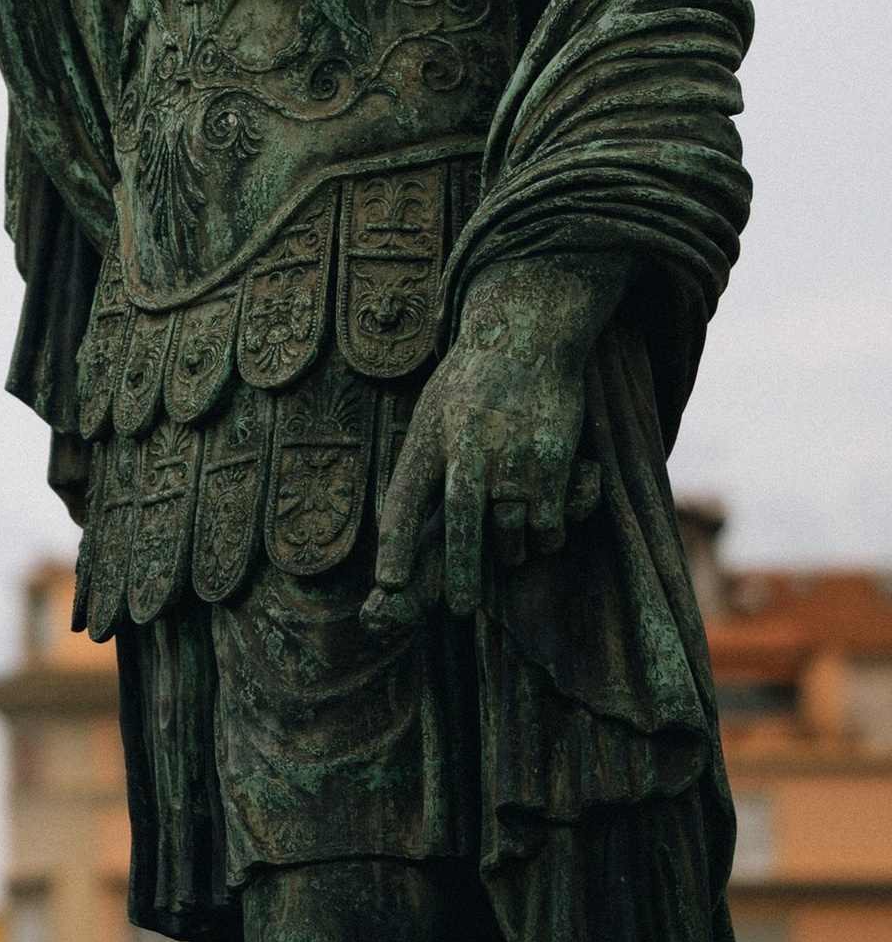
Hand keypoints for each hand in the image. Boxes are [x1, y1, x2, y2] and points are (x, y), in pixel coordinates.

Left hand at [363, 257, 612, 628]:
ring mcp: (512, 454)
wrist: (526, 332)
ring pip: (511, 529)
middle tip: (460, 608)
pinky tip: (544, 529)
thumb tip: (413, 526)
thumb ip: (426, 464)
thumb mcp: (432, 410)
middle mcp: (467, 447)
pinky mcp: (552, 457)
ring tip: (510, 554)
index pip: (403, 500)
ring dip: (511, 550)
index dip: (396, 545)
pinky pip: (548, 518)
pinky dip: (546, 533)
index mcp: (427, 437)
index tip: (390, 584)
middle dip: (461, 573)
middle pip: (461, 526)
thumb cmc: (472, 380)